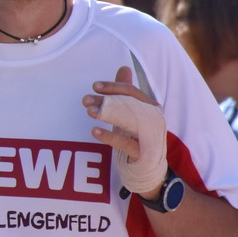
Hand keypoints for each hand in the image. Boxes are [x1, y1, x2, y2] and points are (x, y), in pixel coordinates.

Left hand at [84, 66, 166, 198]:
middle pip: (128, 104)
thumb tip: (124, 68)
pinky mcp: (143, 152)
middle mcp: (152, 119)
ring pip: (126, 121)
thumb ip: (126, 92)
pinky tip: (94, 131)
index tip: (95, 86)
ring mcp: (149, 136)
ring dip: (106, 114)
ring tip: (88, 111)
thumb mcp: (130, 113)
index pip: (132, 92)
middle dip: (105, 100)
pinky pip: (125, 143)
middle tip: (85, 100)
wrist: (148, 169)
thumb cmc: (138, 137)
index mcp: (149, 108)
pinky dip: (109, 136)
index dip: (114, 87)